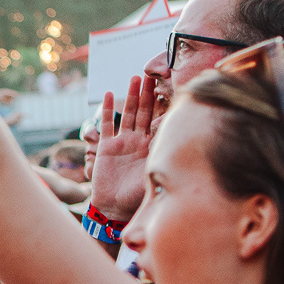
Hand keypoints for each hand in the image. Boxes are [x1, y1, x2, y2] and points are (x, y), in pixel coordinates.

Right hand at [89, 73, 158, 222]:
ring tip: (134, 78)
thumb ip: (163, 158)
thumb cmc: (137, 195)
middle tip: (151, 76)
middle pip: (144, 112)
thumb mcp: (154, 174)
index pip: (159, 120)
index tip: (168, 88)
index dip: (162, 105)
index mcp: (151, 147)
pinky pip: (108, 125)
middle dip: (148, 93)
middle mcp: (138, 141)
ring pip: (128, 114)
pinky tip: (111, 94)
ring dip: (131, 96)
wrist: (115, 207)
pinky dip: (109, 110)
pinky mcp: (106, 147)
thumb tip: (177, 139)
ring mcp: (122, 143)